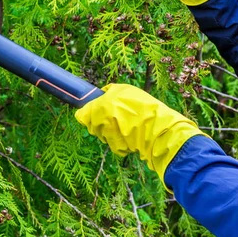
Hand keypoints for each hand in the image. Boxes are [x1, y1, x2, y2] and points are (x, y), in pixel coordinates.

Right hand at [75, 84, 204, 187]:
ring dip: (111, 136)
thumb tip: (80, 116)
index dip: (93, 108)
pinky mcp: (139, 135)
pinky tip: (127, 145)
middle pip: (104, 116)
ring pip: (111, 130)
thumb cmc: (129, 115)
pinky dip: (121, 144)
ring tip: (119, 138)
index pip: (100, 97)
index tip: (91, 118)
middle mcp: (128, 103)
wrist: (157, 132)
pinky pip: (122, 141)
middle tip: (106, 128)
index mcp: (121, 91)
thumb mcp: (102, 108)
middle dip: (102, 125)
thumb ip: (88, 111)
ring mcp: (135, 119)